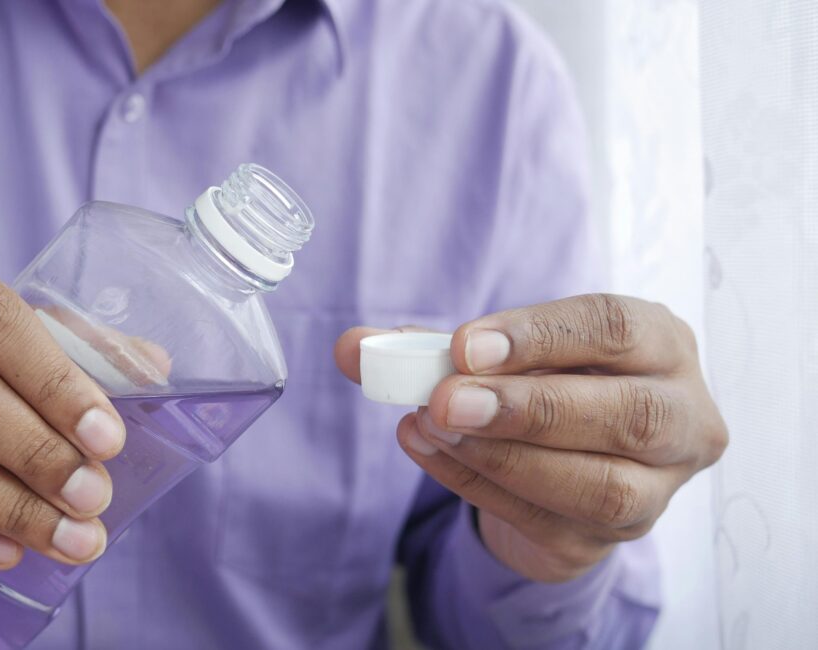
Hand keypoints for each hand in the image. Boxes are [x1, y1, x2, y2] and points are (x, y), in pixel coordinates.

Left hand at [336, 294, 727, 581]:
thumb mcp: (491, 352)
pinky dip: (478, 485)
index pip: (615, 329)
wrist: (554, 458)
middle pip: (628, 414)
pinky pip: (547, 520)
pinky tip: (429, 452)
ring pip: (599, 484)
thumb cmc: (536, 382)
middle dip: (527, 408)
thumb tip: (351, 348)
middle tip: (445, 400)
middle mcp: (681, 416)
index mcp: (660, 345)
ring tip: (430, 426)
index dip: (538, 337)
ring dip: (503, 456)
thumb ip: (427, 346)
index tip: (464, 347)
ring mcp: (655, 489)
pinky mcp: (608, 539)